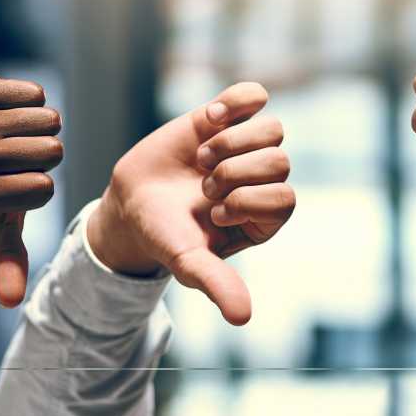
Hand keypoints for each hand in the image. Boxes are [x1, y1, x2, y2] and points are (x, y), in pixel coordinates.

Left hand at [0, 75, 62, 307]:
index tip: (12, 181)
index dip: (39, 184)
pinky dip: (31, 100)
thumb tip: (11, 304)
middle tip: (14, 154)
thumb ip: (8, 260)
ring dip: (39, 127)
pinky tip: (8, 109)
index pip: (45, 190)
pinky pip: (35, 94)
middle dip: (42, 153)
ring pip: (47, 122)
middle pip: (51, 153)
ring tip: (11, 133)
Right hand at [87, 82, 295, 325]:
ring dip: (230, 142)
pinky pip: (254, 96)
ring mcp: (247, 146)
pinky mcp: (226, 118)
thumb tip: (243, 318)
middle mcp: (264, 181)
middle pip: (279, 161)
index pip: (284, 198)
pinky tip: (207, 121)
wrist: (131, 203)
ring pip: (272, 128)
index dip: (245, 202)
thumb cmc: (163, 236)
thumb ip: (215, 284)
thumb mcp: (187, 261)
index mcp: (266, 217)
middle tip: (202, 187)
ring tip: (201, 159)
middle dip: (233, 173)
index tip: (212, 212)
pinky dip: (233, 104)